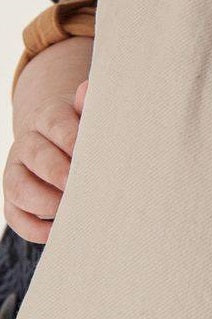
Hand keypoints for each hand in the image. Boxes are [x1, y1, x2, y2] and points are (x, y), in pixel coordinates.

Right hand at [5, 37, 91, 242]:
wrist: (58, 136)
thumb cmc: (86, 128)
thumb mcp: (90, 113)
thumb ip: (91, 106)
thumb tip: (88, 89)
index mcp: (49, 117)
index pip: (57, 123)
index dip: (73, 139)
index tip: (90, 155)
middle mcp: (28, 144)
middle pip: (37, 157)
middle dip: (58, 173)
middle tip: (80, 186)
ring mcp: (16, 171)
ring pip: (18, 188)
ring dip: (44, 202)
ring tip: (71, 209)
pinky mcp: (13, 198)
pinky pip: (14, 215)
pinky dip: (33, 227)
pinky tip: (57, 230)